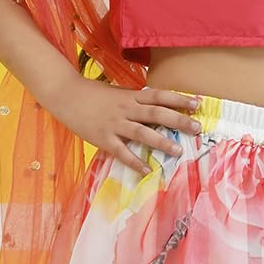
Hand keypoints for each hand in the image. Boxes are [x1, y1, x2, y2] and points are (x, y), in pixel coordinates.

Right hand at [83, 83, 202, 175]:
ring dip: (161, 141)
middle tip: (197, 128)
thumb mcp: (118, 93)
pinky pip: (121, 152)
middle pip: (156, 113)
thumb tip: (158, 106)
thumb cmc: (93, 94)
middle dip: (179, 120)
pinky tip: (146, 170)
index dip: (179, 99)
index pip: (159, 96)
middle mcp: (125, 109)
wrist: (65, 94)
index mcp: (131, 96)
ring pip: (142, 133)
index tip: (198, 103)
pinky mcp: (103, 138)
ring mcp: (114, 124)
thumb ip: (136, 100)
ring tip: (178, 150)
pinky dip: (134, 162)